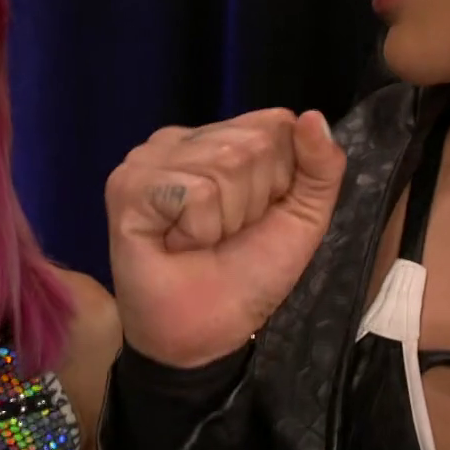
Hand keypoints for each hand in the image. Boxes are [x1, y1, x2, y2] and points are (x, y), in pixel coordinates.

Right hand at [105, 108, 346, 368]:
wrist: (204, 332)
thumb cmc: (248, 274)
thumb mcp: (302, 218)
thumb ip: (320, 167)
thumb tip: (314, 117)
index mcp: (221, 138)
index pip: (276, 123)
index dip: (281, 178)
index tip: (257, 216)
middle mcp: (182, 138)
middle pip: (254, 143)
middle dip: (253, 202)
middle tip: (225, 235)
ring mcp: (150, 158)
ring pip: (226, 163)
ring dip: (227, 219)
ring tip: (200, 241)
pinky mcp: (129, 185)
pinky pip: (195, 191)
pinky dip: (200, 230)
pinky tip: (176, 244)